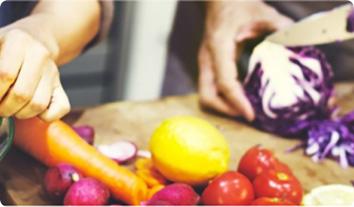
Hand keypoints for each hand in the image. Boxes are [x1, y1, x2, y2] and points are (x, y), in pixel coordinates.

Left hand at [0, 28, 69, 121]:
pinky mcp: (61, 86)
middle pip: (22, 93)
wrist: (35, 40)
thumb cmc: (4, 46)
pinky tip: (29, 110)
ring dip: (19, 114)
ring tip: (8, 109)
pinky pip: (60, 108)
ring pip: (38, 104)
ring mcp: (52, 72)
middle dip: (3, 108)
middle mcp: (40, 54)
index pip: (5, 74)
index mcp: (18, 40)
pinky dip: (44, 117)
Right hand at [198, 1, 291, 120]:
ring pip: (205, 95)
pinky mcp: (208, 67)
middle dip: (225, 110)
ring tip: (244, 109)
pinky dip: (224, 99)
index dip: (237, 101)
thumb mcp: (262, 12)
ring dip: (223, 107)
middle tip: (248, 114)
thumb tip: (298, 44)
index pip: (224, 82)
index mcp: (218, 46)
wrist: (221, 1)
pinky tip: (240, 97)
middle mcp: (207, 58)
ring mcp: (205, 64)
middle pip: (206, 96)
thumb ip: (280, 27)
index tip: (251, 115)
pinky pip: (211, 90)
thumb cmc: (239, 5)